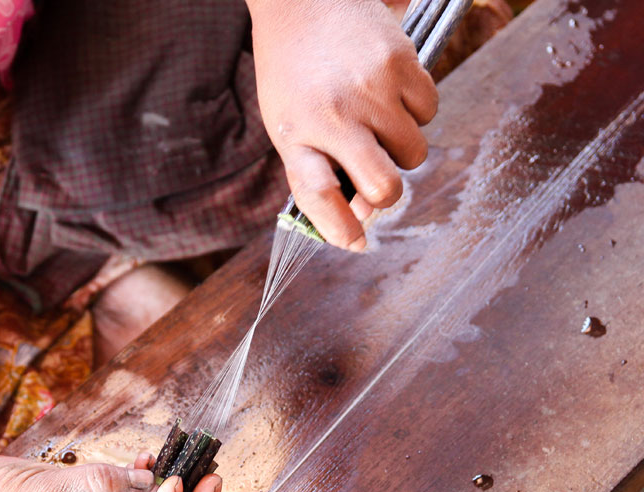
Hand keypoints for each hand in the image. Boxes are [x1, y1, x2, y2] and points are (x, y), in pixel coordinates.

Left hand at [248, 0, 438, 249]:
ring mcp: (370, 90)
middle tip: (377, 178)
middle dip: (386, 195)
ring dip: (400, 148)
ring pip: (413, 153)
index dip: (340, 228)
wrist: (301, 0)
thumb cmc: (292, 72)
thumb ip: (314, 168)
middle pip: (383, 187)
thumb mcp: (285, 123)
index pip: (319, 197)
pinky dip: (415, 111)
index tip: (355, 243)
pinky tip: (389, 92)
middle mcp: (333, 116)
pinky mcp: (400, 63)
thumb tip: (358, 214)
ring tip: (375, 120)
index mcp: (295, 134)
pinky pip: (429, 111)